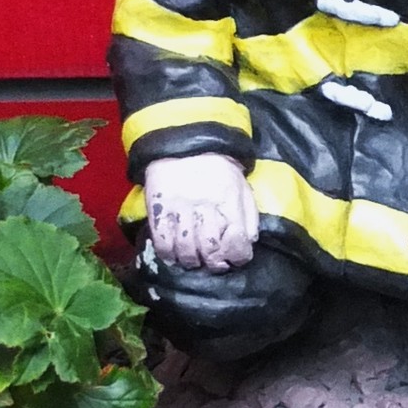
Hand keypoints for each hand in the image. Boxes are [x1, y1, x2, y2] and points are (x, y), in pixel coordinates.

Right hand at [143, 152, 258, 271]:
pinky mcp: (158, 207)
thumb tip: (248, 243)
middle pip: (210, 249)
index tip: (235, 258)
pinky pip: (162, 241)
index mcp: (230, 199)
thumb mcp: (242, 186)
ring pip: (185, 249)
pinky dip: (168, 254)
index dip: (238, 256)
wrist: (185, 143)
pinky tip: (174, 254)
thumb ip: (249, 216)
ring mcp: (179, 207)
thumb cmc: (218, 169)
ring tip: (194, 259)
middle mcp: (205, 204)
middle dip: (214, 263)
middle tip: (214, 263)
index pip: (237, 241)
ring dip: (192, 261)